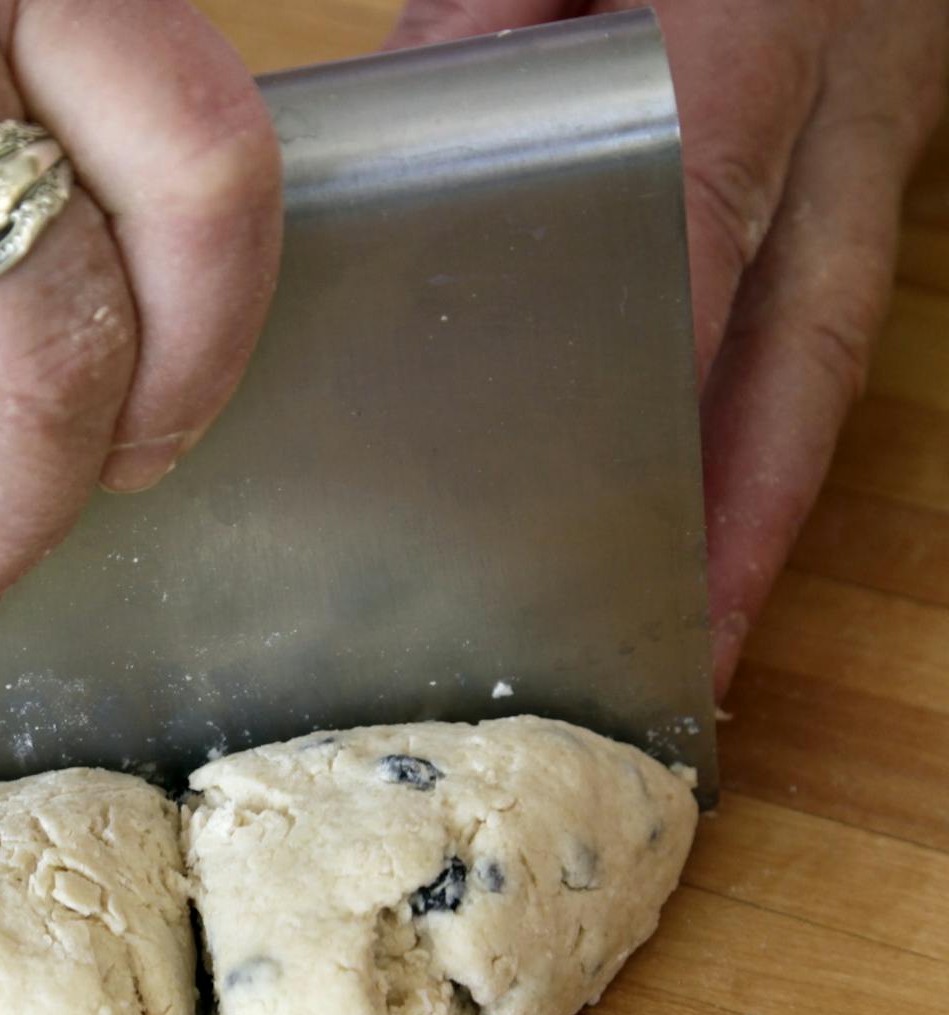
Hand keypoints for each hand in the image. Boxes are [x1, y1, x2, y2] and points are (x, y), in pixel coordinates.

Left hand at [389, 0, 947, 697]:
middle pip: (798, 341)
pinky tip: (725, 512)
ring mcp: (879, 135)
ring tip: (708, 637)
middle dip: (745, 513)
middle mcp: (844, 108)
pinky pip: (832, 312)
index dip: (658, 372)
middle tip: (689, 657)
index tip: (604, 491)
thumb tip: (429, 118)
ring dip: (773, 501)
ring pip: (830, 349)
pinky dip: (780, 426)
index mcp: (752, 34)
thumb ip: (491, 14)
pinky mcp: (876, 149)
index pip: (701, 220)